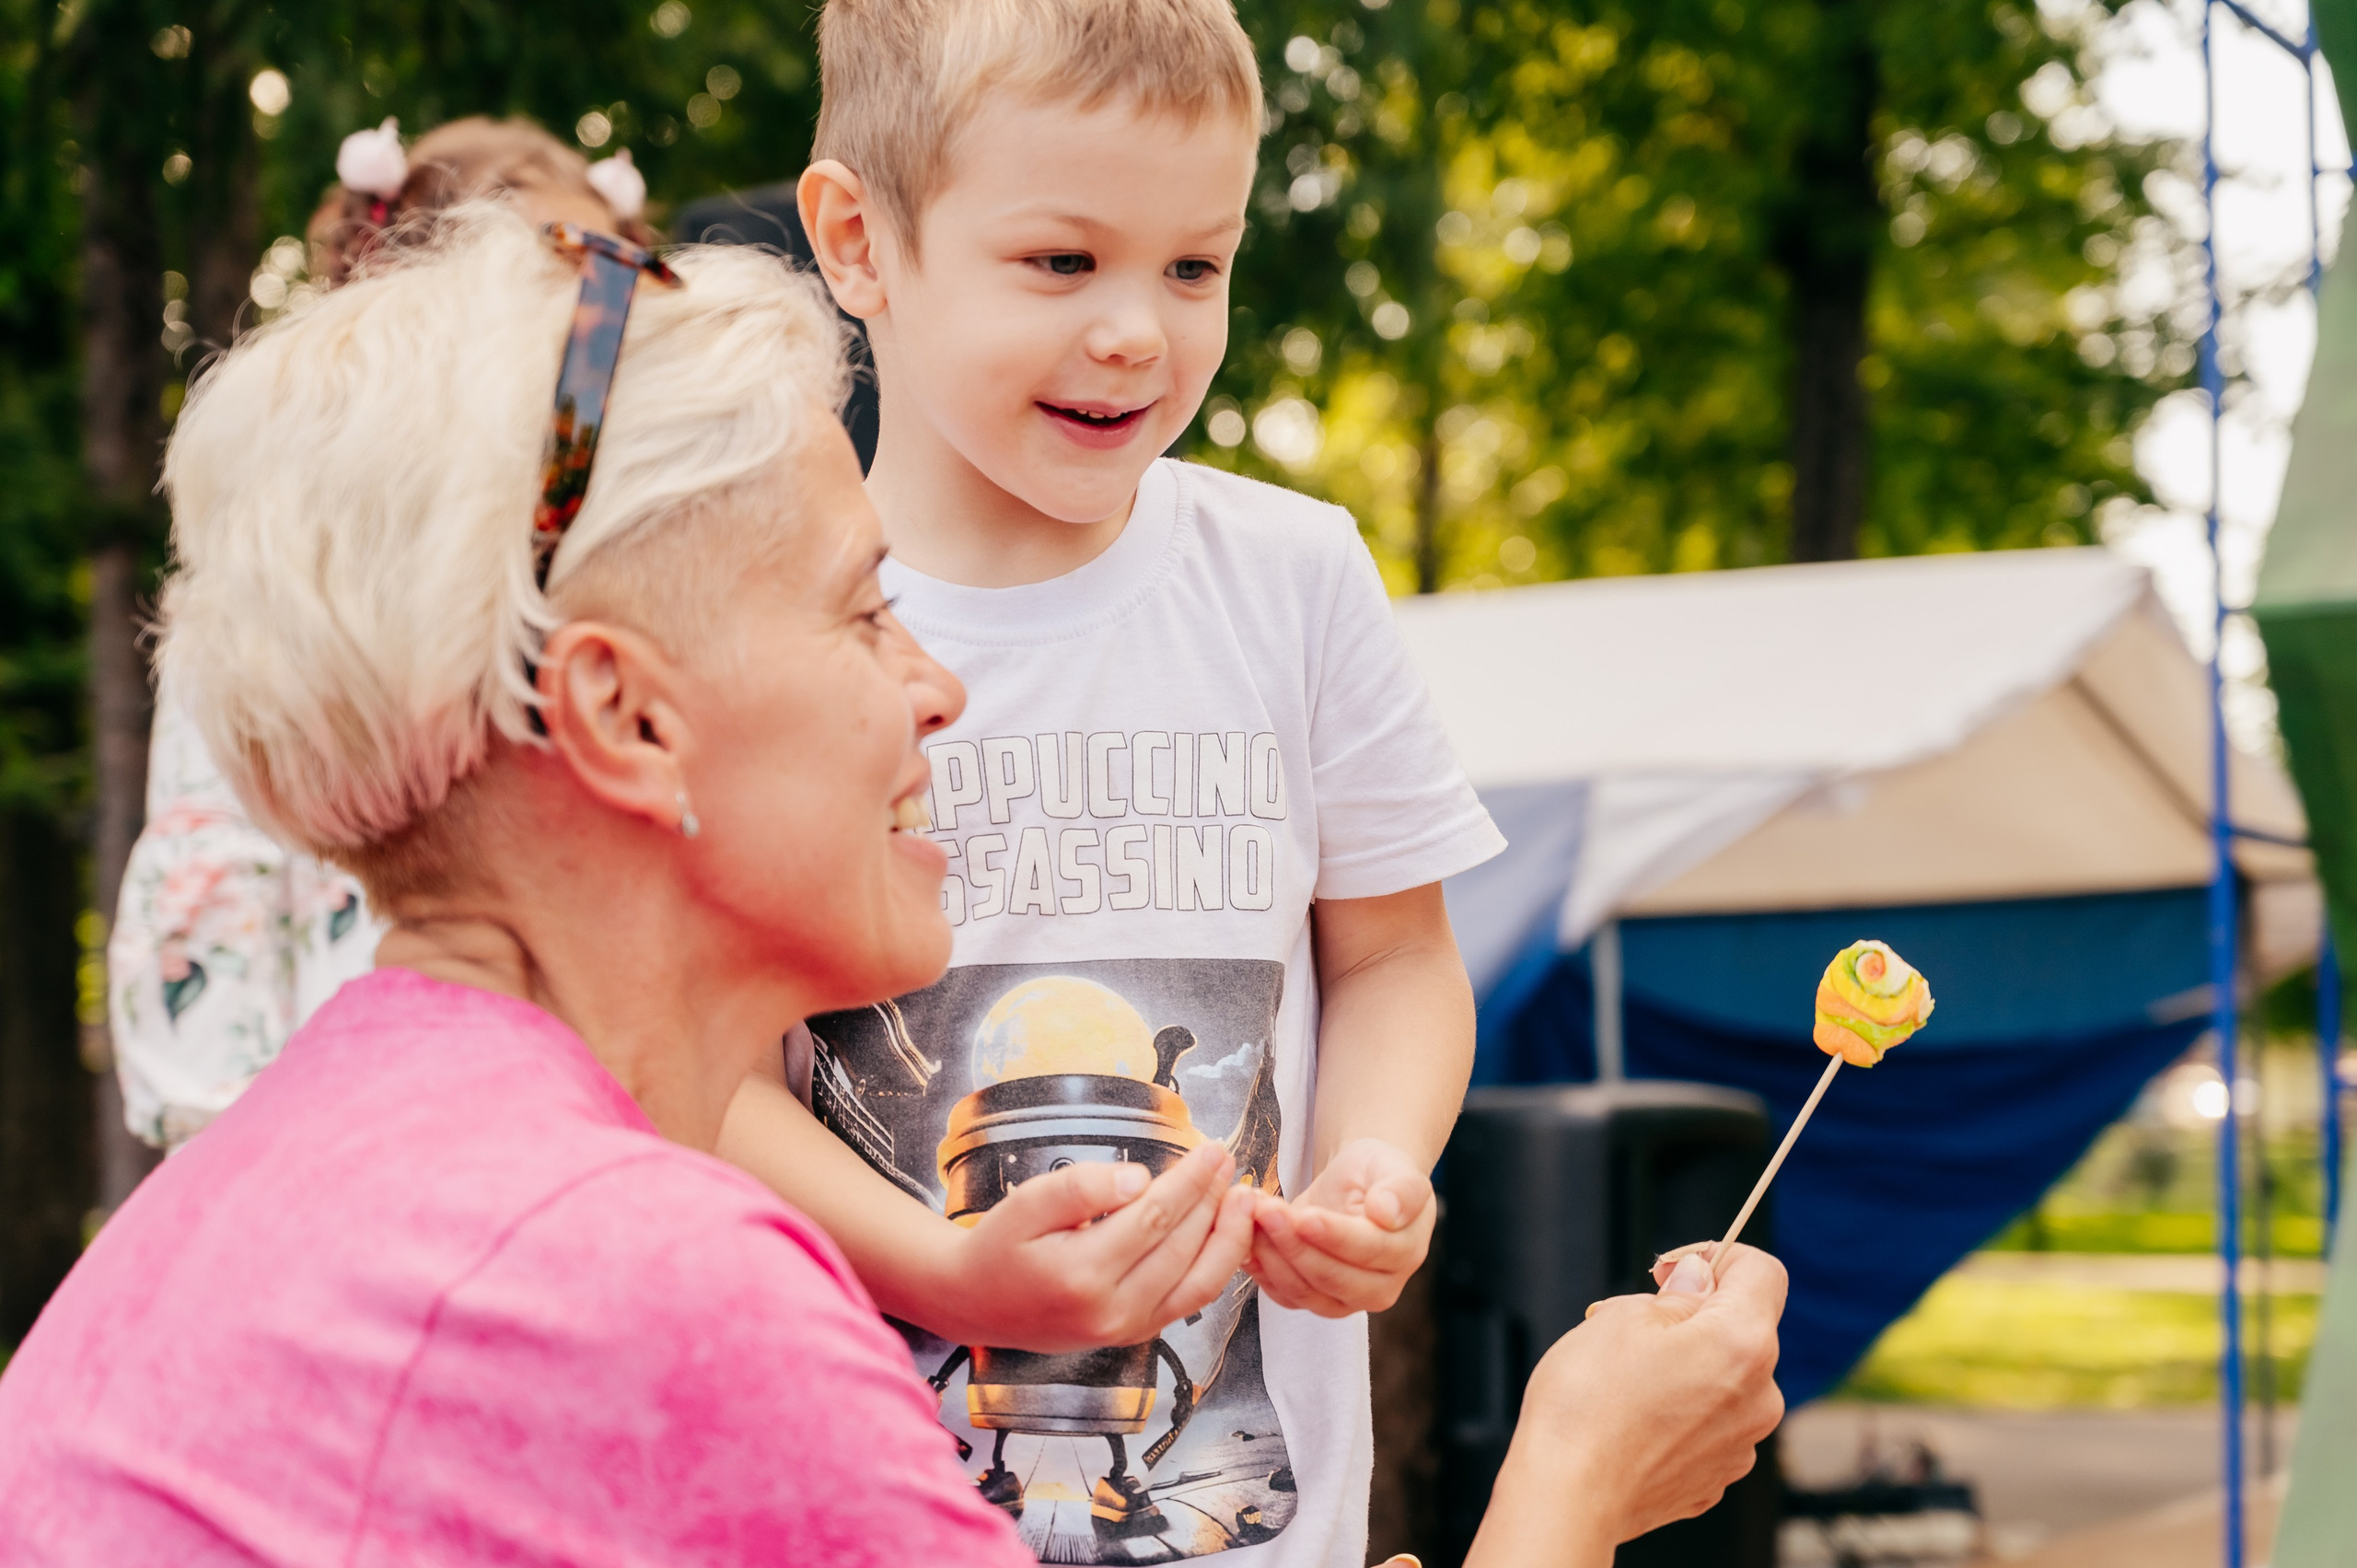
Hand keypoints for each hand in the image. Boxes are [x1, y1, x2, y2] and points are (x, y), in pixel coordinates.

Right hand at [939, 1142, 1255, 1351]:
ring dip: (1228, 1238)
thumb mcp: (1026, 1203)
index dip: (1189, 1181)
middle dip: (1212, 1200)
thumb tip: (1139, 1179)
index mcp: (1082, 1275)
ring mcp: (1127, 1330)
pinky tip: (1224, 1234)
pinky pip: (1189, 1301)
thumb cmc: (999, 1247)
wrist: (975, 1303)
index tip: (1211, 1149)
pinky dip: (1216, 1267)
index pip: (1153, 1218)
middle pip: (1182, 1247)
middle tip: (1231, 1161)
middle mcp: (1112, 1312)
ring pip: (1199, 1283)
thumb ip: (1082, 1187)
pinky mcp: (1136, 1334)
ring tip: (1244, 1198)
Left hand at [1245, 1137, 1433, 1315]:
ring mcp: (1345, 1301)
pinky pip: (1283, 1294)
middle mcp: (1380, 1288)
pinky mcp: (1314, 1301)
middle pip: (1330, 1277)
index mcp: (1405, 1253)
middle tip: (1264, 1211)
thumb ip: (1401, 1190)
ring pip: (1302, 1290)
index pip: (1368, 1250)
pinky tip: (1244, 1238)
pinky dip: (1261, 1269)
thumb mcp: (1396, 1168)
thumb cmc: (1378, 1173)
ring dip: (1271, 1254)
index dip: (1333, 1236)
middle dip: (1293, 1244)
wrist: (1358, 1186)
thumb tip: (1388, 1213)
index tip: (1303, 1217)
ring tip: (1250, 1216)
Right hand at [1467, 1243, 1786, 1567]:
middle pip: (1741, 1329)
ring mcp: (1742, 1443)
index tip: (1674, 1270)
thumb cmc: (1588, 1405)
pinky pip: (1708, 1424)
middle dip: (1692, 1316)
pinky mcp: (1717, 1476)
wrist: (1568, 1497)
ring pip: (1724, 1379)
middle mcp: (1760, 1396)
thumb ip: (1677, 1294)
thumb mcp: (1622, 1317)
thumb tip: (1698, 1280)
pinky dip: (1680, 1412)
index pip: (1763, 1272)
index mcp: (1743, 1343)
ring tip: (1625, 1378)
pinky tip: (1634, 1419)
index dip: (1718, 1255)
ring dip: (1686, 1365)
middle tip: (1630, 1323)